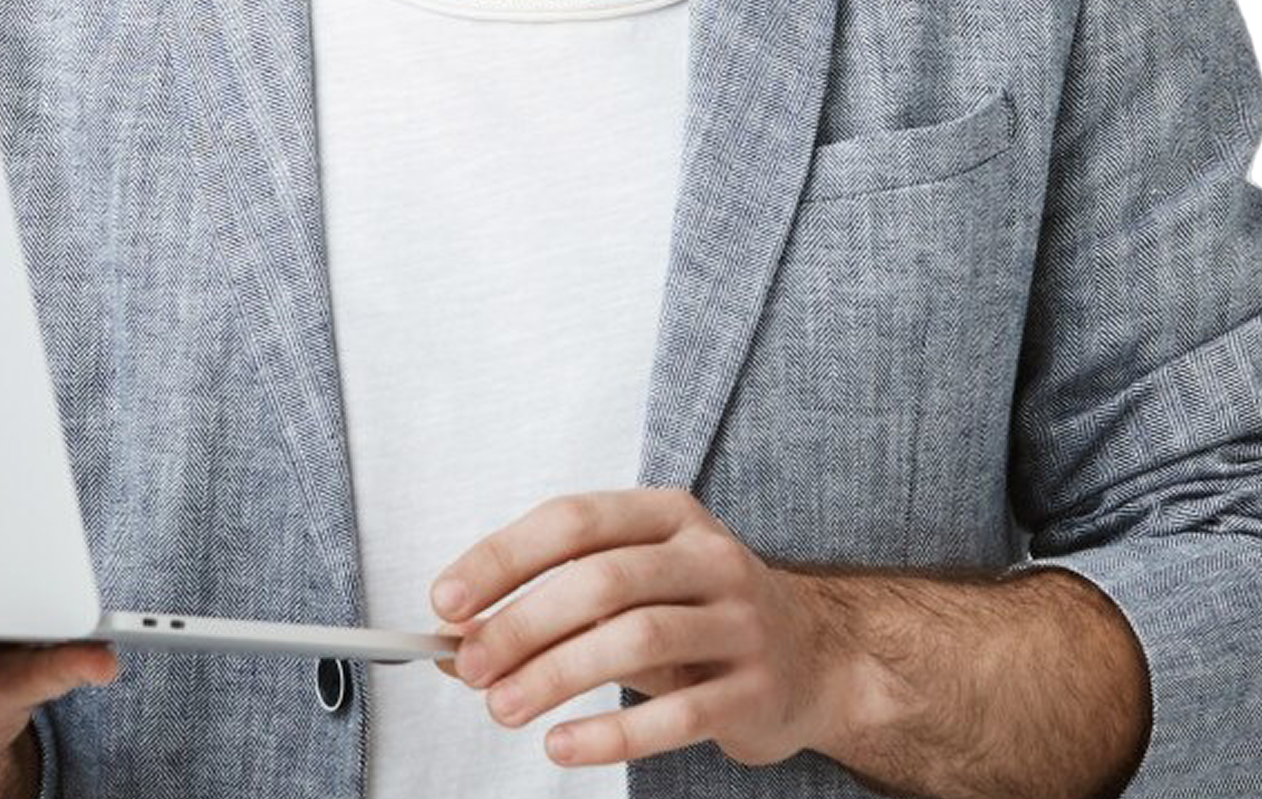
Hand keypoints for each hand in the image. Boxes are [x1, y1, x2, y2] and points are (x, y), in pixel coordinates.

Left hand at [428, 487, 861, 769]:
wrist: (815, 659)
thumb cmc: (696, 617)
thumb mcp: (631, 591)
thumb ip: (549, 609)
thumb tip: (452, 644)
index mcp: (667, 514)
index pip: (572, 521)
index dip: (503, 558)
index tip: (446, 601)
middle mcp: (708, 556)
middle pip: (600, 580)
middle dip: (521, 625)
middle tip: (469, 668)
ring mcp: (741, 622)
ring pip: (635, 640)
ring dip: (555, 676)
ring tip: (503, 708)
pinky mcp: (756, 690)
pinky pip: (677, 715)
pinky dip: (611, 734)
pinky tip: (563, 747)